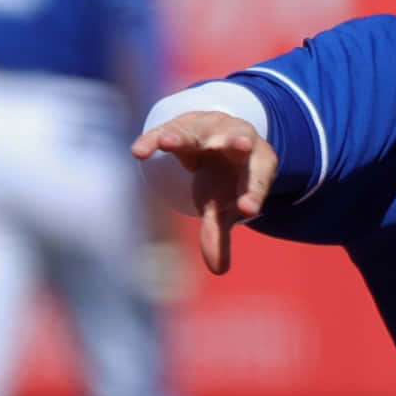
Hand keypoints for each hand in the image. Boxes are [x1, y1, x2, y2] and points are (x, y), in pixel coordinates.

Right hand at [130, 111, 276, 274]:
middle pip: (238, 140)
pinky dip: (152, 140)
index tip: (246, 210)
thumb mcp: (222, 206)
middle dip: (236, 144)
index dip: (253, 193)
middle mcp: (236, 140)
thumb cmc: (224, 179)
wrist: (215, 139)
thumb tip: (218, 270)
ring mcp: (209, 129)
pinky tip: (138, 152)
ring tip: (166, 142)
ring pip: (198, 131)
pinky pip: (165, 130)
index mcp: (256, 163)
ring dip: (182, 136)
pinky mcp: (182, 124)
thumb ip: (218, 233)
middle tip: (239, 145)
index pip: (257, 179)